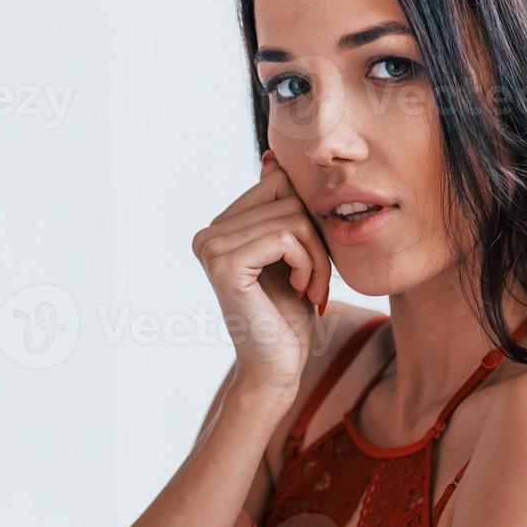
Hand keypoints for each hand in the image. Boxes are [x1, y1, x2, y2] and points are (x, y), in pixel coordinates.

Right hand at [191, 150, 333, 394]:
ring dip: (318, 256)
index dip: (309, 217)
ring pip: (293, 217)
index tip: (313, 262)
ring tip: (312, 289)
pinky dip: (309, 264)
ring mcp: (210, 247)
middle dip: (317, 238)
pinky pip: (286, 237)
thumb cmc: (289, 316)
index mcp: (221, 227)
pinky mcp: (224, 264)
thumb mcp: (293, 253)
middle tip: (318, 280)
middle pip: (288, 195)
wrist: (277, 369)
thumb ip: (279, 210)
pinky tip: (303, 291)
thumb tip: (271, 157)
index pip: (279, 183)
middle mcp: (208, 233)